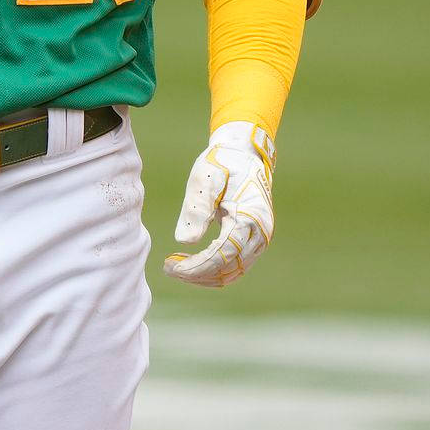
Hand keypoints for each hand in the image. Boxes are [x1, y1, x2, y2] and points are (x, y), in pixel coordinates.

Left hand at [164, 122, 274, 288]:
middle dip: (197, 273)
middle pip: (229, 268)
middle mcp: (261, 233)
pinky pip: (235, 265)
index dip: (196, 266)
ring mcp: (260, 238)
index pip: (223, 255)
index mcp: (250, 217)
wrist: (243, 154)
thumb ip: (196, 209)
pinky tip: (191, 264)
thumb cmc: (221, 163)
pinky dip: (214, 270)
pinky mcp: (254, 240)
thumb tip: (185, 241)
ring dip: (204, 275)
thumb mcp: (204, 179)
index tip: (171, 266)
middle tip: (168, 268)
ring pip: (233, 272)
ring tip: (176, 267)